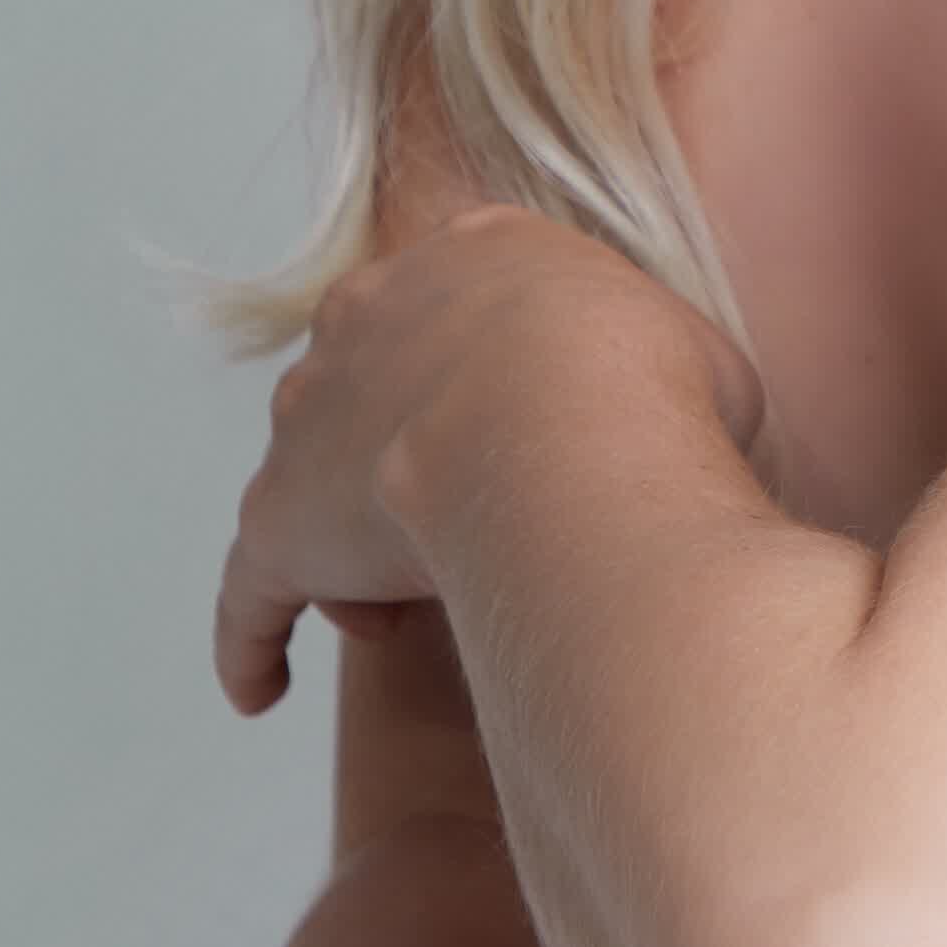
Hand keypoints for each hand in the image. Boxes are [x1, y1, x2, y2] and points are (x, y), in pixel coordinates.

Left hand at [210, 207, 762, 717]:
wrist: (566, 422)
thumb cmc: (653, 389)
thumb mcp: (697, 355)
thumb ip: (658, 383)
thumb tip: (677, 439)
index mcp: (483, 254)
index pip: (467, 305)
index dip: (494, 379)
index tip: (521, 441)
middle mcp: (376, 310)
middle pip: (372, 382)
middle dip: (406, 457)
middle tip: (464, 527)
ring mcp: (313, 412)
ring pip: (309, 480)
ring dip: (347, 547)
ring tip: (395, 617)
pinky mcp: (280, 517)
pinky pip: (249, 588)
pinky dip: (250, 638)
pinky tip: (258, 692)